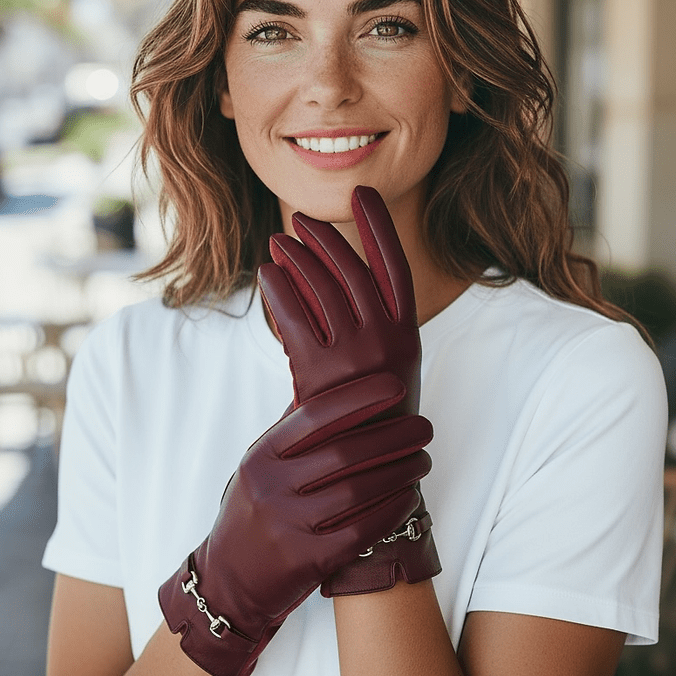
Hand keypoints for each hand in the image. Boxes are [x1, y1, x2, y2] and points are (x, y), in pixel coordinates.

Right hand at [159, 372, 432, 675]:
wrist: (229, 580)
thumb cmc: (253, 513)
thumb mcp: (258, 467)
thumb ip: (290, 430)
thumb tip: (323, 384)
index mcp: (262, 456)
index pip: (316, 416)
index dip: (359, 397)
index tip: (394, 387)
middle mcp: (272, 487)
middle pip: (345, 453)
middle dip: (395, 436)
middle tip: (424, 428)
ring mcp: (289, 525)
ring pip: (359, 490)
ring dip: (401, 472)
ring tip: (422, 460)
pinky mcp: (309, 560)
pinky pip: (362, 530)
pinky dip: (392, 510)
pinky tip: (410, 497)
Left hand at [258, 186, 440, 595]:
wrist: (366, 483)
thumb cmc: (374, 425)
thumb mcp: (384, 372)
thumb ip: (370, 329)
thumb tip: (344, 285)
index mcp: (408, 336)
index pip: (395, 266)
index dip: (379, 226)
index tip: (363, 192)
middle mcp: (386, 341)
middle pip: (351, 269)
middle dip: (324, 238)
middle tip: (299, 220)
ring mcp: (354, 357)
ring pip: (320, 287)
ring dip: (296, 257)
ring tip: (276, 242)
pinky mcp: (319, 375)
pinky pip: (292, 316)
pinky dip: (277, 289)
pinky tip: (266, 276)